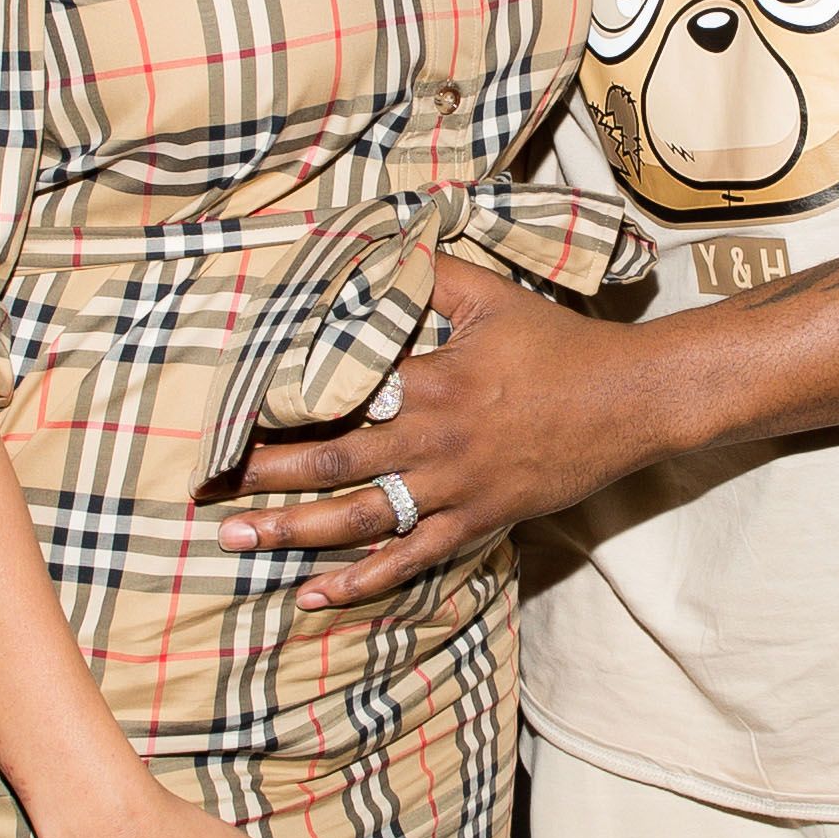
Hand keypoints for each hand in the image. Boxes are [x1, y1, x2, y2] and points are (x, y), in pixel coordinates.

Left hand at [218, 256, 668, 608]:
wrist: (631, 400)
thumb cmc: (560, 344)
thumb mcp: (492, 295)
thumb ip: (428, 273)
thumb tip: (377, 244)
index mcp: (431, 380)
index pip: (338, 396)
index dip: (281, 407)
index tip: (229, 415)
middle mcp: (435, 441)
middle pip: (332, 463)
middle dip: (265, 477)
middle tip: (207, 489)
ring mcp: (455, 489)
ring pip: (360, 519)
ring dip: (294, 532)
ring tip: (239, 538)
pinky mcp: (477, 522)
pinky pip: (411, 558)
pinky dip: (362, 580)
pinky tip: (315, 593)